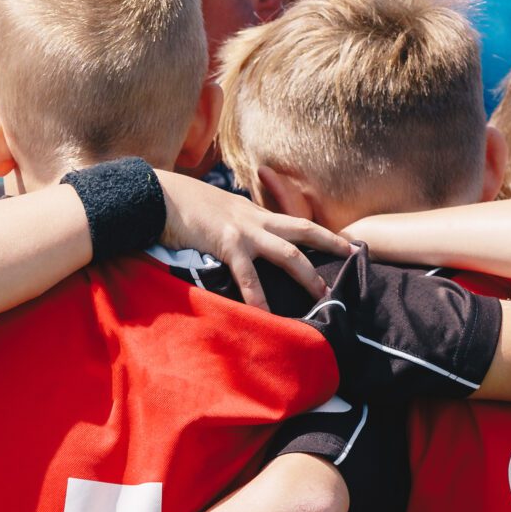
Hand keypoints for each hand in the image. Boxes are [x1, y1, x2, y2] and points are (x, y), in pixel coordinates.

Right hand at [155, 172, 348, 313]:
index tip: (345, 242)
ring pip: (287, 253)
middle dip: (329, 245)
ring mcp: (244, 230)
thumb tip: (235, 246)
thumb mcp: (215, 212)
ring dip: (306, 275)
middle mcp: (255, 218)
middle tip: (351, 261)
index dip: (321, 232)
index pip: (294, 220)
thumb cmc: (181, 206)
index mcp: (253, 211)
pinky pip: (248, 276)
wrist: (159, 195)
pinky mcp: (227, 244)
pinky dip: (258, 298)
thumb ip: (231, 227)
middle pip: (303, 230)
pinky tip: (266, 316)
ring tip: (321, 296)